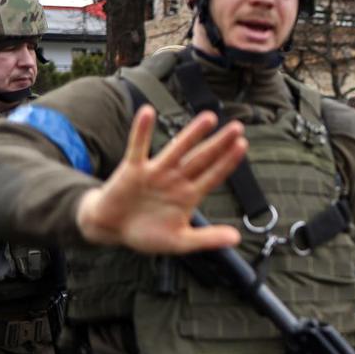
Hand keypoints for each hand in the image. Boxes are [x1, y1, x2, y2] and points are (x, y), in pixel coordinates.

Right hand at [76, 105, 244, 253]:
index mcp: (189, 195)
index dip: (227, 162)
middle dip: (219, 143)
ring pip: (177, 149)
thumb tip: (236, 239)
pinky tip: (147, 112)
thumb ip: (207, 239)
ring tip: (209, 117)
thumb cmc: (147, 234)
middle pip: (201, 158)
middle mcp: (176, 179)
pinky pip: (137, 147)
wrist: (111, 228)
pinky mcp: (132, 169)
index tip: (243, 146)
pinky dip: (142, 131)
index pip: (213, 175)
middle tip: (238, 127)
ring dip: (192, 134)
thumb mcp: (179, 241)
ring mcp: (155, 172)